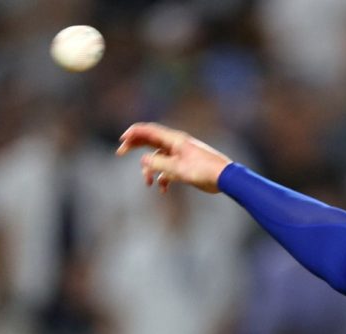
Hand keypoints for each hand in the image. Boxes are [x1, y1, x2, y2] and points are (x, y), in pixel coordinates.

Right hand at [116, 123, 231, 193]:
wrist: (225, 178)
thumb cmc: (204, 170)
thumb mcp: (178, 169)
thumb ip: (159, 164)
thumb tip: (143, 162)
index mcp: (174, 140)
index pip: (149, 131)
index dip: (133, 133)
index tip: (121, 140)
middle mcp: (176, 145)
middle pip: (150, 141)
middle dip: (135, 147)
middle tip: (120, 153)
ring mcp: (180, 155)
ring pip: (157, 158)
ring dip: (150, 170)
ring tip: (148, 183)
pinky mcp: (185, 167)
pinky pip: (168, 170)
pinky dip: (162, 179)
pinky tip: (163, 190)